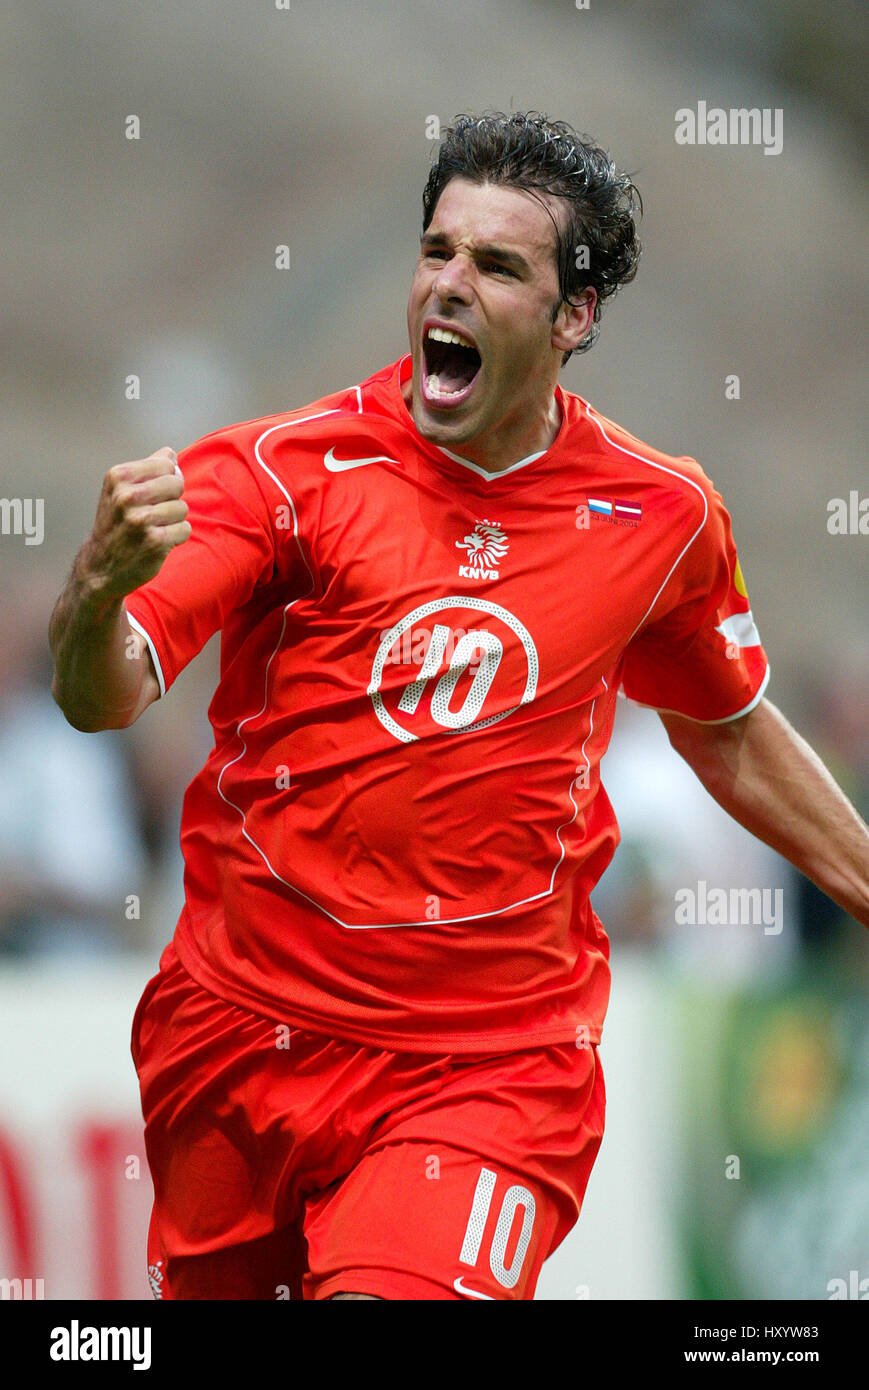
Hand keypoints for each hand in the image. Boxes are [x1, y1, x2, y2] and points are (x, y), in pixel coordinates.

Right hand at [77, 446, 190, 599]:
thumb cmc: (115, 524)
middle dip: (172, 498)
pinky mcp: (155, 541)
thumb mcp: (120, 489)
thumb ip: (147, 468)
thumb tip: (170, 453)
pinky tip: (158, 542)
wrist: (100, 566)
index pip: (167, 463)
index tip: (151, 494)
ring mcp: (140, 519)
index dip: (166, 479)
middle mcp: (127, 496)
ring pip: (182, 508)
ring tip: (153, 528)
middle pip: (177, 483)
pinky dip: (176, 537)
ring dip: (173, 520)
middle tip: (153, 513)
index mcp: (118, 477)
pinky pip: (185, 529)